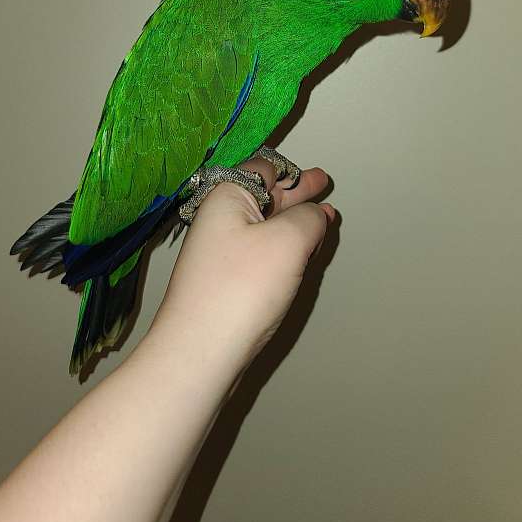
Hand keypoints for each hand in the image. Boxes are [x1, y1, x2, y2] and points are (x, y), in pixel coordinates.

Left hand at [153, 158, 334, 372]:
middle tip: (321, 183)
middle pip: (264, 196)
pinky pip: (261, 252)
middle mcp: (220, 221)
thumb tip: (316, 215)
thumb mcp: (287, 240)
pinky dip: (284, 246)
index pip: (262, 170)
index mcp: (227, 197)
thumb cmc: (240, 288)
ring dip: (293, 220)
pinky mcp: (227, 282)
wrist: (201, 351)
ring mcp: (222, 254)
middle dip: (295, 191)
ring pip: (265, 226)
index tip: (314, 174)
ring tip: (320, 215)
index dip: (291, 170)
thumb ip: (309, 219)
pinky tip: (301, 249)